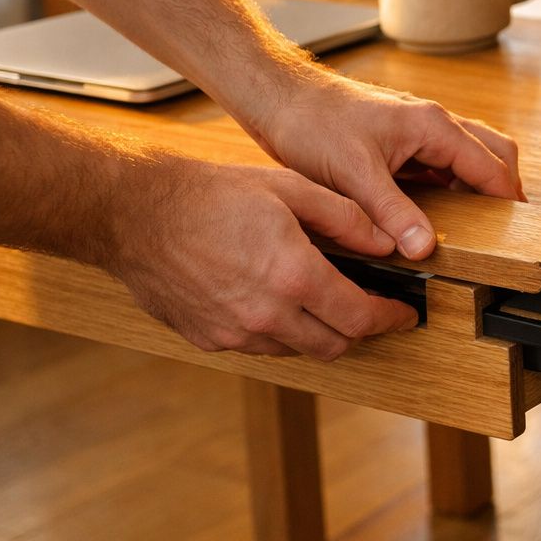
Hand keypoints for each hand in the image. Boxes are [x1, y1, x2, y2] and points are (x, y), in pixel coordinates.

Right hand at [106, 155, 418, 358]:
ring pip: (298, 351)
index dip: (391, 319)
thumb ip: (346, 218)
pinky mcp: (209, 339)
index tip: (405, 314)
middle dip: (361, 330)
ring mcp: (234, 333)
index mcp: (293, 276)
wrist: (134, 214)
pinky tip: (280, 302)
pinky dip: (281, 332)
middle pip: (335, 345)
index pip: (360, 318)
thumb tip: (387, 242)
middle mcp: (266, 315)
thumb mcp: (290, 189)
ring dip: (320, 332)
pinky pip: (261, 348)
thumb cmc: (211, 194)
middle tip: (372, 309)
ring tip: (325, 301)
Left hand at [246, 67, 523, 259]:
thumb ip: (393, 212)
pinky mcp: (405, 140)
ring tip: (476, 225)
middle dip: (504, 188)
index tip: (516, 234)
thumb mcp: (354, 175)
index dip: (507, 201)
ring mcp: (422, 130)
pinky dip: (454, 186)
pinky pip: (445, 163)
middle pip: (495, 153)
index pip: (492, 166)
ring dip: (479, 186)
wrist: (280, 98)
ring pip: (472, 156)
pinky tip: (439, 212)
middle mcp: (435, 122)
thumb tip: (424, 248)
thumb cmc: (314, 124)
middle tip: (504, 229)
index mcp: (434, 126)